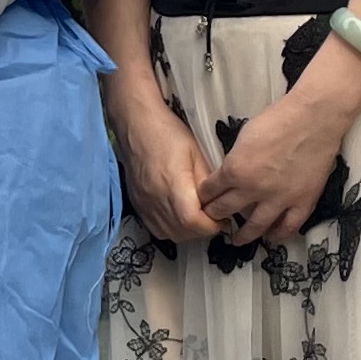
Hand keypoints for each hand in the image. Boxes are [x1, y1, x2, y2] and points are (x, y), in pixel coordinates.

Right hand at [105, 81, 213, 242]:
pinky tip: (180, 217)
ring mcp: (144, 204)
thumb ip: (208, 183)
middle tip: (215, 217)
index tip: (223, 218)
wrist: (137, 126)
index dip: (211, 226)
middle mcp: (156, 200)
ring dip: (188, 232)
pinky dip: (172, 229)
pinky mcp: (137, 204)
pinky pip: (156, 228)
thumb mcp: (197, 154)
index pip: (193, 221)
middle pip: (182, 232)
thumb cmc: (169, 134)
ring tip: (198, 217)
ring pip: (170, 233)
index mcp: (173, 186)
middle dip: (203, 230)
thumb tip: (220, 203)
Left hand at [198, 86, 348, 246]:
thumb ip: (235, 160)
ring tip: (236, 240)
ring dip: (242, 235)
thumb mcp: (243, 138)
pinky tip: (271, 238)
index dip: (203, 197)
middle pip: (225, 211)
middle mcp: (253, 190)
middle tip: (212, 220)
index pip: (209, 191)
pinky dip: (278, 235)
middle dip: (215, 216)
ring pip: (254, 227)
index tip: (202, 201)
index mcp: (235, 170)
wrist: (314, 118)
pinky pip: (288, 227)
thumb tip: (230, 174)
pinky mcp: (303, 202)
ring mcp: (279, 199)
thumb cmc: (277, 120)